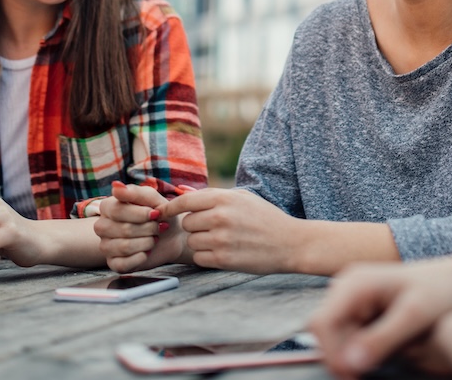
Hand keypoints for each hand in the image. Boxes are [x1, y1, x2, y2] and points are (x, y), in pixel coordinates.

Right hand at [94, 181, 182, 271]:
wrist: (172, 235)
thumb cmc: (159, 213)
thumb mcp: (152, 199)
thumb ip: (135, 193)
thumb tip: (116, 186)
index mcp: (107, 207)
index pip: (118, 211)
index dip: (140, 214)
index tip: (156, 213)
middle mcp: (102, 226)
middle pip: (123, 230)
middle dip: (148, 229)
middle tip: (158, 227)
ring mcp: (106, 246)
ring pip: (124, 247)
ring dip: (147, 243)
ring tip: (154, 238)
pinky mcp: (113, 263)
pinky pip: (123, 264)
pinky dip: (141, 258)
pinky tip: (147, 252)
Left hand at [161, 188, 300, 273]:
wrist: (290, 243)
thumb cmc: (265, 218)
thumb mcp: (242, 198)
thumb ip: (212, 196)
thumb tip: (181, 193)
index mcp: (224, 199)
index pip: (184, 201)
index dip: (169, 207)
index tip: (161, 213)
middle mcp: (220, 217)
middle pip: (186, 223)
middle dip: (195, 226)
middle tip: (213, 228)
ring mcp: (221, 239)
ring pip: (191, 241)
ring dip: (201, 242)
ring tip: (221, 240)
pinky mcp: (224, 259)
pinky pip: (199, 258)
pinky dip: (207, 257)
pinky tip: (223, 252)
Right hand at [308, 257, 451, 378]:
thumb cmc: (440, 292)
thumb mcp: (415, 317)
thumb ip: (382, 339)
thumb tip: (349, 363)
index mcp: (356, 282)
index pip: (324, 323)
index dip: (331, 354)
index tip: (351, 377)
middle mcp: (347, 286)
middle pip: (325, 331)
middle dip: (340, 357)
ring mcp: (352, 296)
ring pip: (335, 335)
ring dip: (349, 354)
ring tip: (375, 368)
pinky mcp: (360, 307)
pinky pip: (348, 334)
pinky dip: (358, 350)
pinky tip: (379, 356)